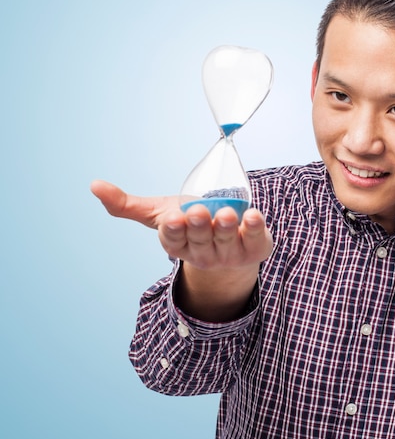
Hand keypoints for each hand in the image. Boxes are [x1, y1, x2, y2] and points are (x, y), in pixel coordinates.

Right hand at [90, 180, 272, 271]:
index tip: (174, 218)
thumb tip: (94, 185)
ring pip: (227, 241)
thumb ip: (128, 205)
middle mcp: (203, 252)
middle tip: (199, 212)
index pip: (173, 240)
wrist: (228, 239)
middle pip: (199, 241)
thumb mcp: (160, 212)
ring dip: (226, 227)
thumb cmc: (191, 222)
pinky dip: (256, 228)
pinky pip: (256, 240)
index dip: (174, 231)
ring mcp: (230, 253)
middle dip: (199, 227)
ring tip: (228, 214)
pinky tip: (254, 215)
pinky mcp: (255, 248)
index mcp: (178, 243)